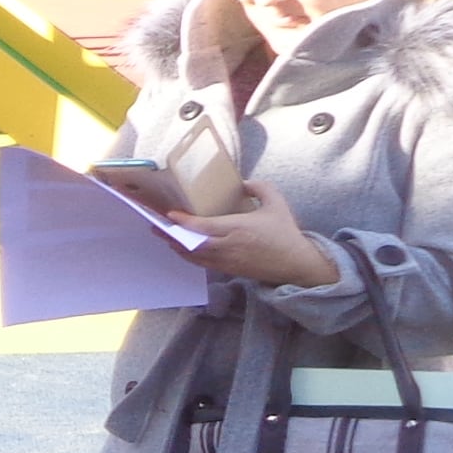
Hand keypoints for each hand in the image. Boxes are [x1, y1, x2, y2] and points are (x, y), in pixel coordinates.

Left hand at [170, 187, 342, 287]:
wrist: (296, 264)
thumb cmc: (286, 233)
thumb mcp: (277, 204)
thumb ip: (260, 188)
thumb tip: (243, 182)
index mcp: (238, 228)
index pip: (204, 227)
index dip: (185, 222)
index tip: (170, 214)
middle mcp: (228, 246)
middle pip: (192, 243)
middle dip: (171, 235)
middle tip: (155, 224)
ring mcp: (227, 261)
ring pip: (193, 256)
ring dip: (176, 246)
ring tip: (162, 234)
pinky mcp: (227, 270)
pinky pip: (201, 264)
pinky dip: (188, 255)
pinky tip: (180, 248)